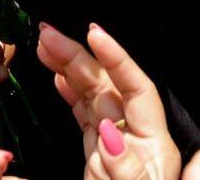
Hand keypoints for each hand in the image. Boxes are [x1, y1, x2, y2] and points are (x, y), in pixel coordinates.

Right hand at [36, 23, 180, 179]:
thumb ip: (127, 168)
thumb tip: (109, 137)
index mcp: (154, 143)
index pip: (137, 87)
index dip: (116, 58)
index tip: (94, 34)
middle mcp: (136, 136)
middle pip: (108, 85)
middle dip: (78, 56)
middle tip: (49, 34)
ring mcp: (117, 142)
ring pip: (92, 95)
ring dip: (68, 68)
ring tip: (46, 45)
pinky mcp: (99, 154)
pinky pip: (84, 114)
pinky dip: (71, 93)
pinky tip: (58, 77)